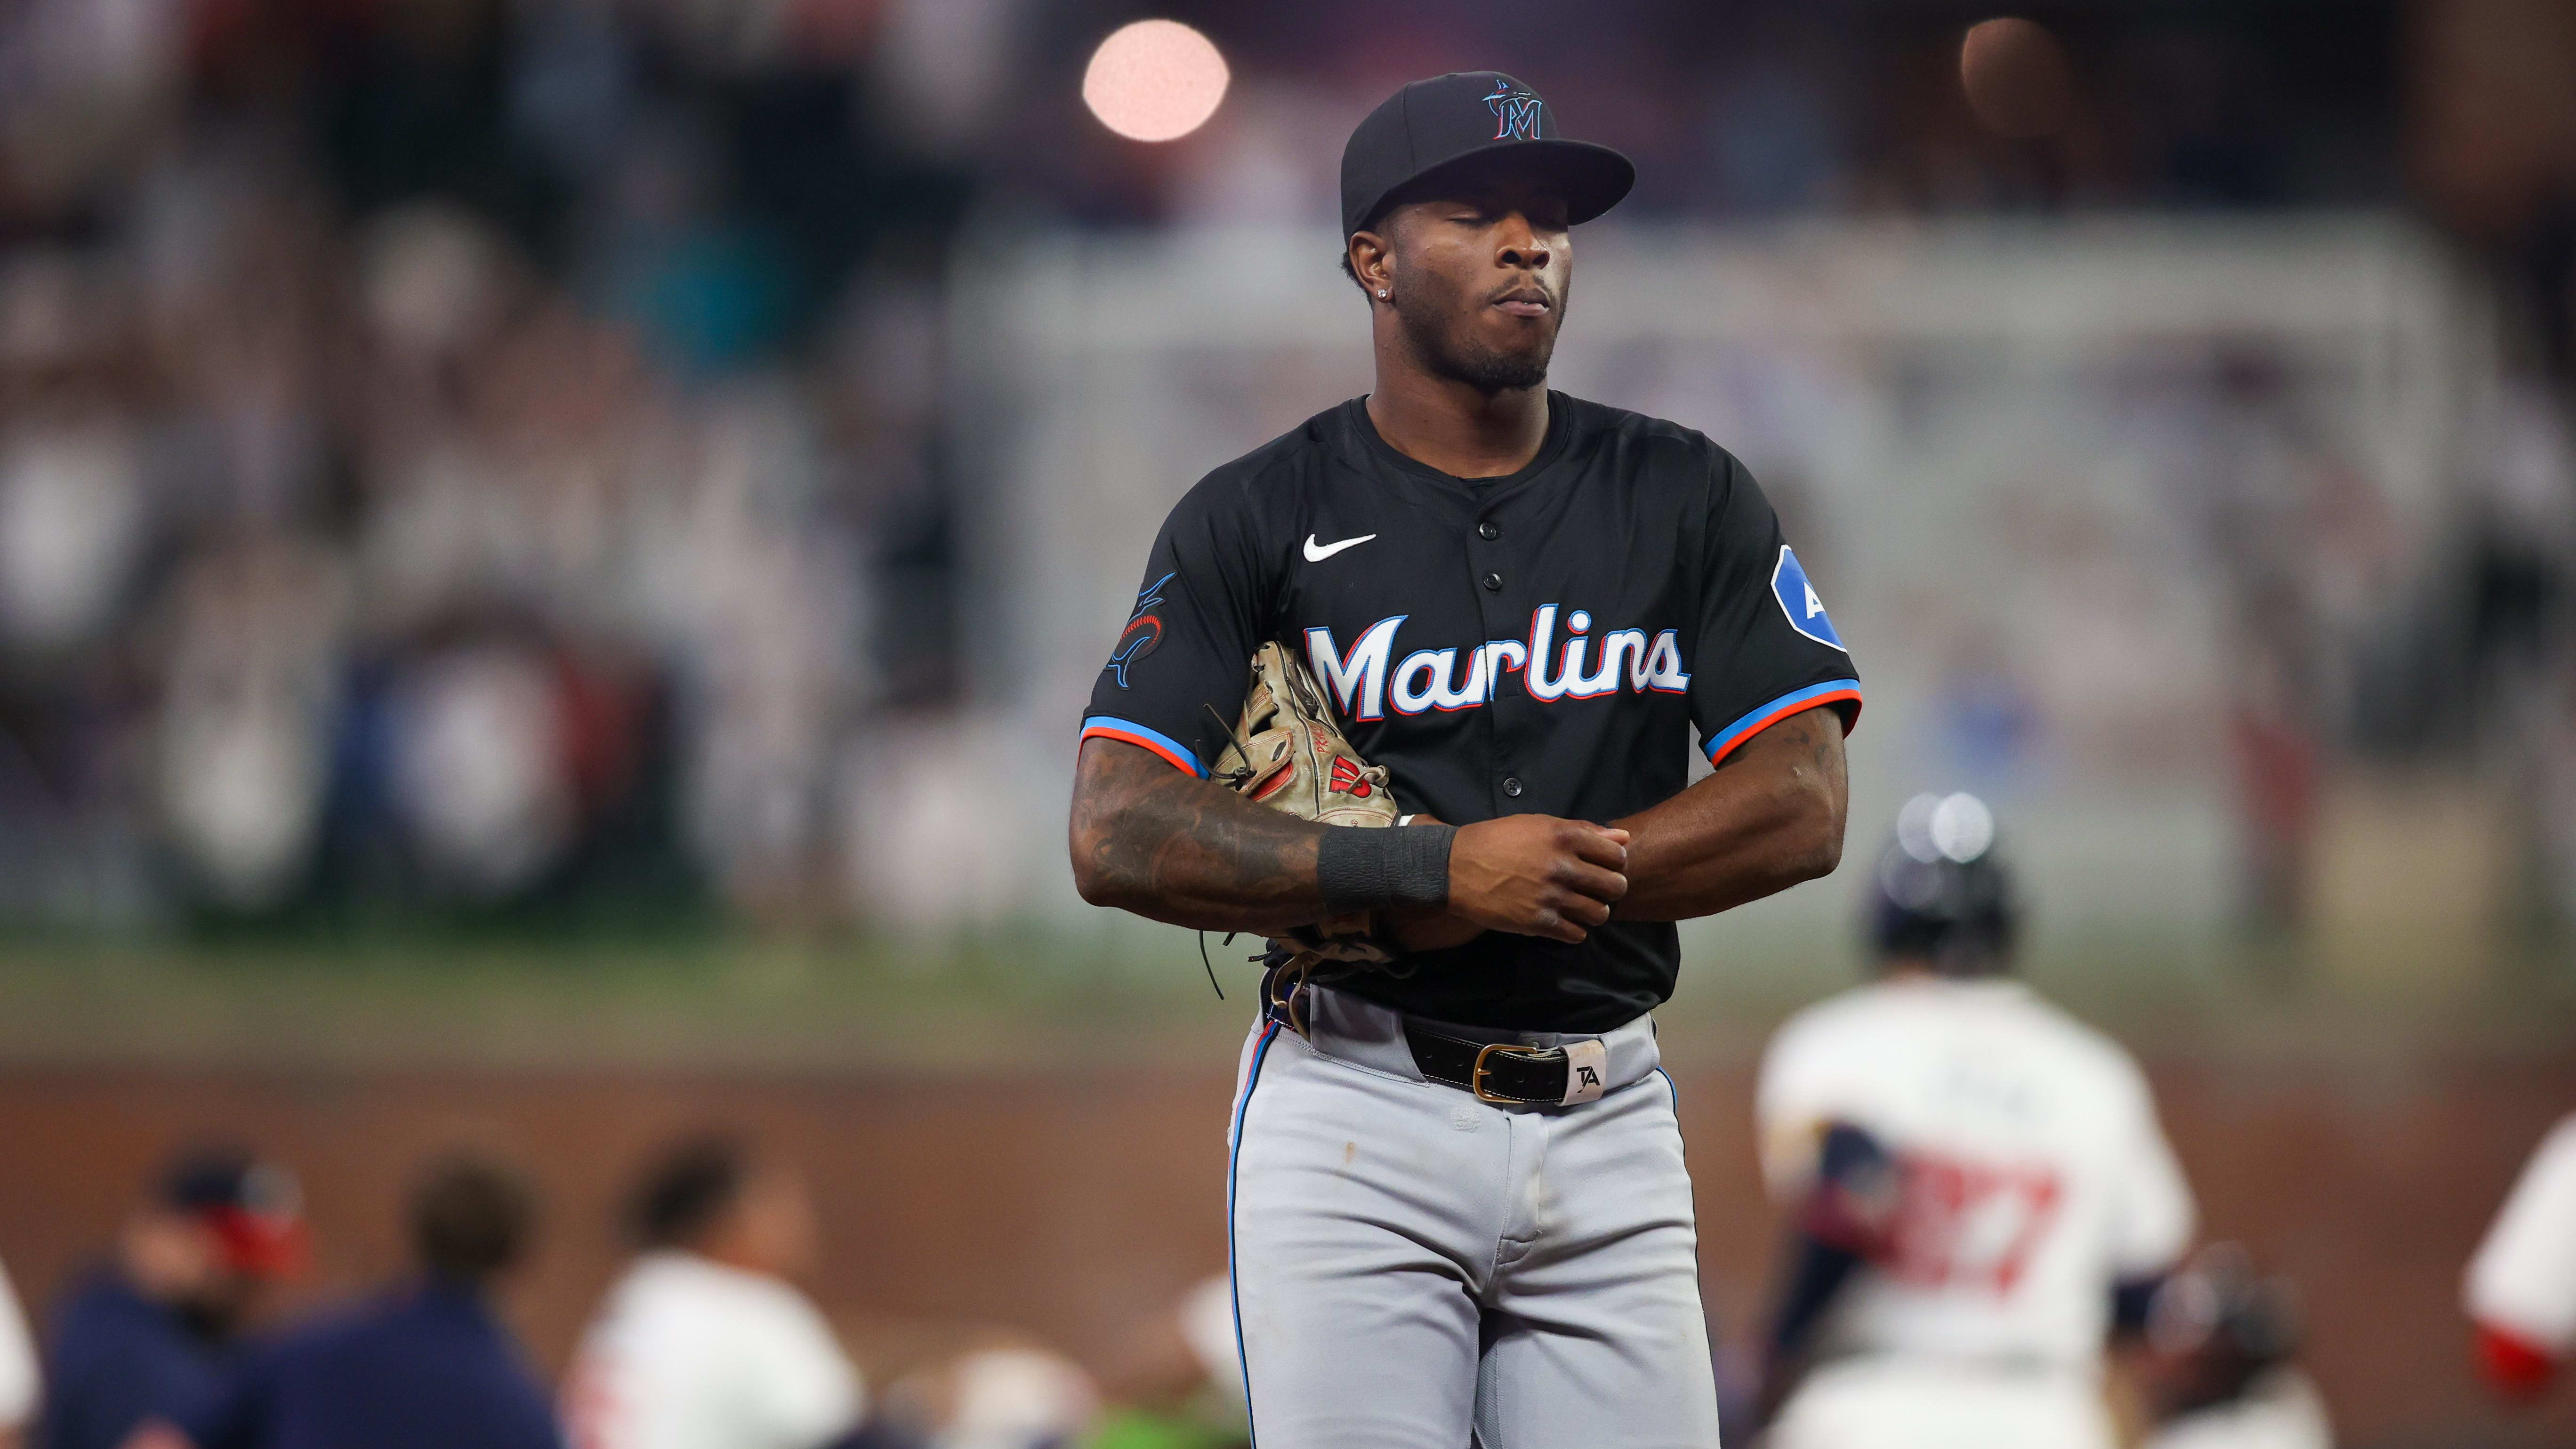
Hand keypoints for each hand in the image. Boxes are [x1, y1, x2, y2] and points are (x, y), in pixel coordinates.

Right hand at [1446, 815, 1629, 943]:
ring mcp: (1551, 897)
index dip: (1614, 862)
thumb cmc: (1497, 840)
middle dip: (1610, 888)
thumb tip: (1622, 837)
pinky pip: (1577, 934)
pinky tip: (1563, 920)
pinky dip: (1574, 929)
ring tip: (1580, 906)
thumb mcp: (1538, 824)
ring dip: (1594, 911)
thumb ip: (1582, 830)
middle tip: (1596, 889)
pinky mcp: (1538, 923)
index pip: (1616, 855)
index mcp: (1564, 836)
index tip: (1603, 866)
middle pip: (1615, 886)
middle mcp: (1562, 866)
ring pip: (1599, 913)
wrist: (1455, 868)